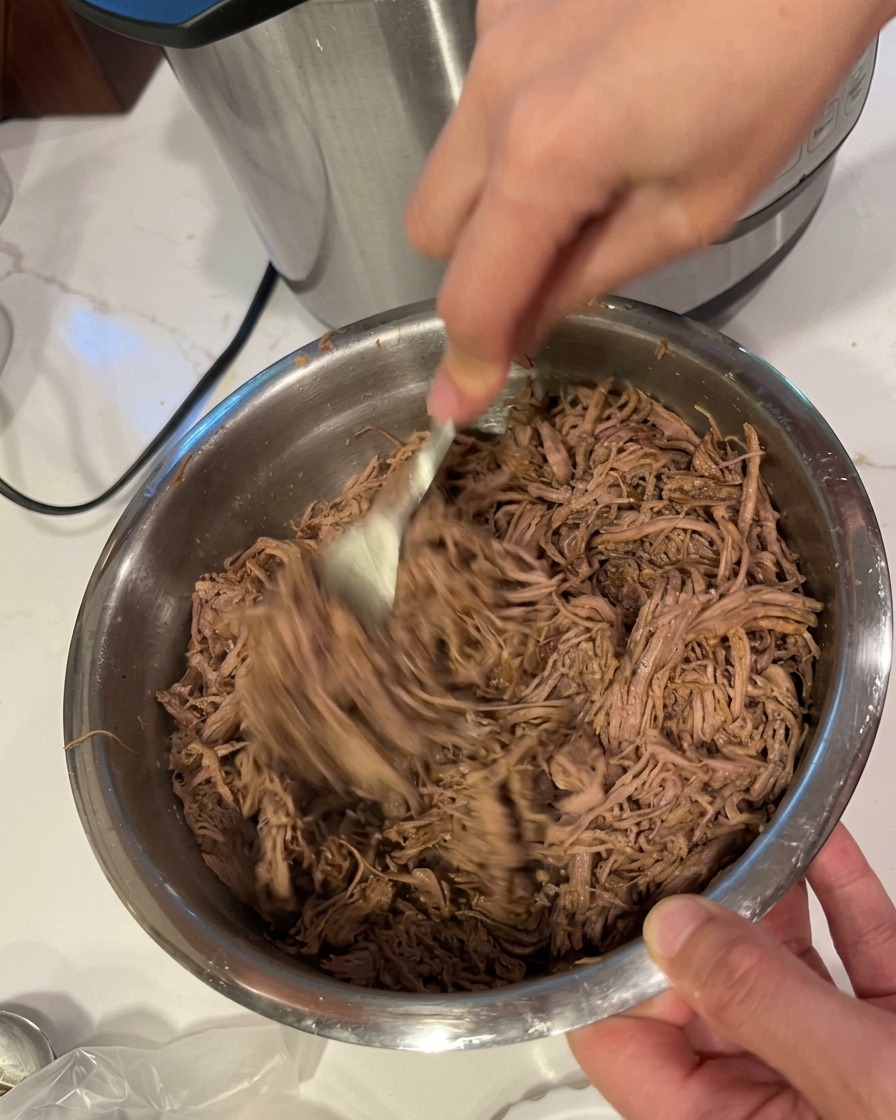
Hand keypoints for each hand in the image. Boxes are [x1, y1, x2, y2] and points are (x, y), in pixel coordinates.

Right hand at [406, 0, 895, 423]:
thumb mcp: (690, 212)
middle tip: (547, 271)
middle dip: (477, 267)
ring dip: (492, 197)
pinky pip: (478, 98)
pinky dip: (512, 126)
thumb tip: (521, 334)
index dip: (469, 358)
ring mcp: (493, 34)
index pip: (474, 291)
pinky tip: (580, 105)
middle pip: (432, 230)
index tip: (461, 401)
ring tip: (584, 173)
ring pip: (449, 164)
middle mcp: (496, 89)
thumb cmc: (767, 75)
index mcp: (546, 155)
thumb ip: (586, 278)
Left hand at [568, 824, 895, 1118]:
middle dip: (695, 911)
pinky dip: (840, 892)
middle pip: (703, 993)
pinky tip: (819, 838)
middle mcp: (778, 1099)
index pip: (627, 1048)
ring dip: (766, 887)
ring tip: (734, 817)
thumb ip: (761, 1003)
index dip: (617, 972)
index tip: (622, 894)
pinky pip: (855, 951)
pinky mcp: (894, 1029)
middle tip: (675, 829)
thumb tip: (667, 927)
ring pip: (781, 961)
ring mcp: (841, 1060)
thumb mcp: (864, 1084)